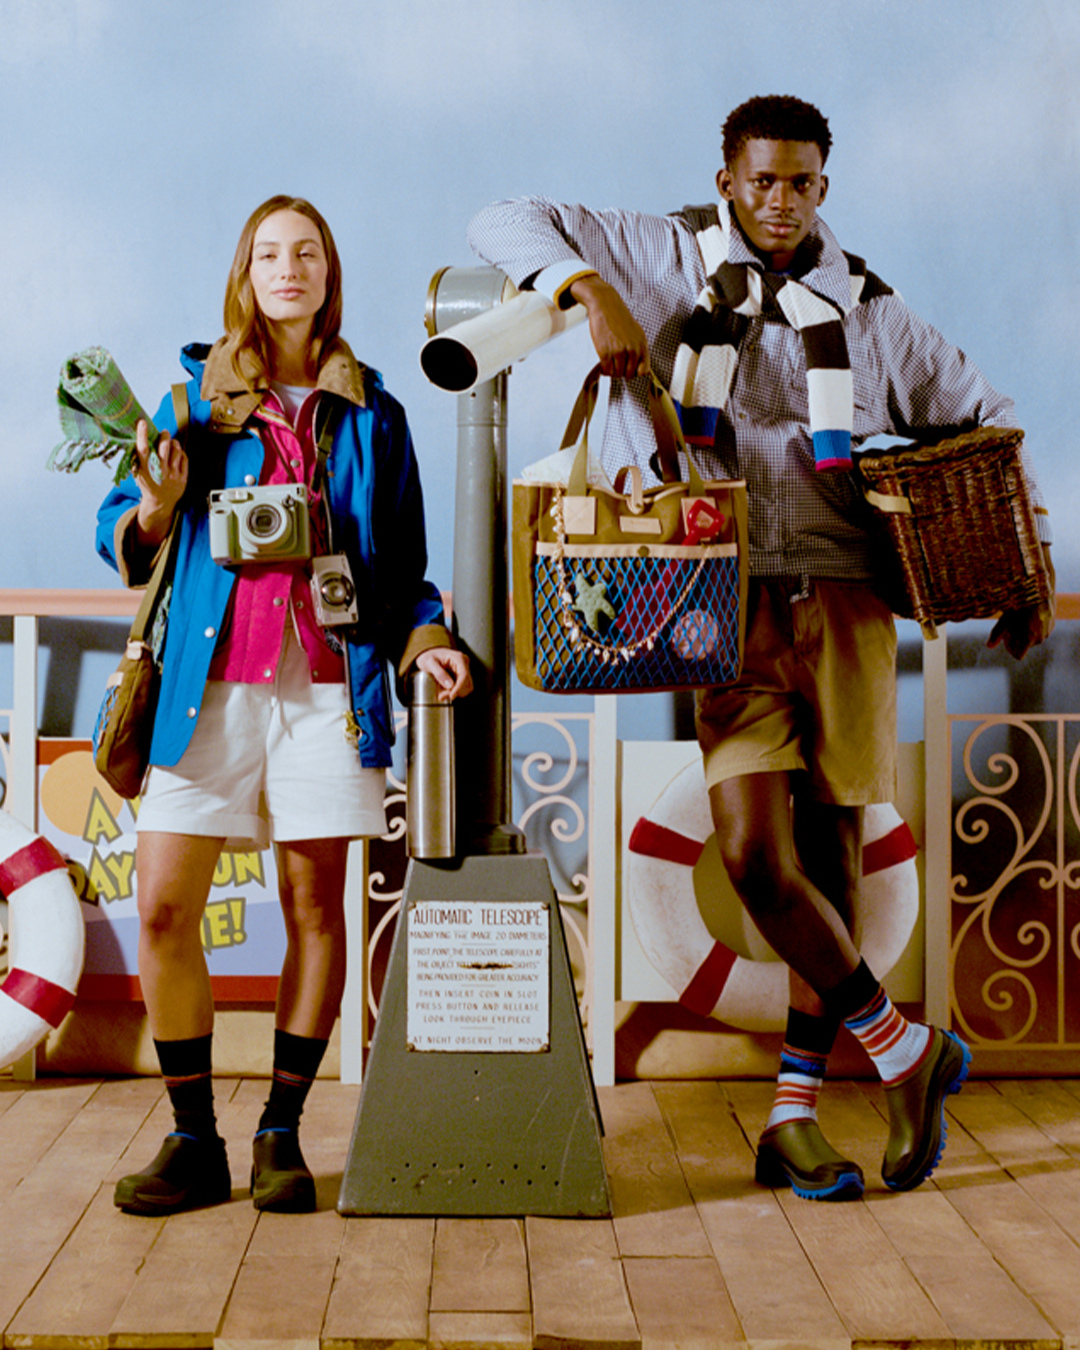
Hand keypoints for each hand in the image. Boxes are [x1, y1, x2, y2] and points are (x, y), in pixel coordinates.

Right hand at [134, 419, 187, 546]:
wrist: (159, 503)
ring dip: (174, 443)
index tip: (142, 423)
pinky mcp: (182, 478)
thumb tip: (137, 439)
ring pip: (176, 452)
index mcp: (146, 470)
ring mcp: (172, 475)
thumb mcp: (139, 473)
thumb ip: (138, 459)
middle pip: (164, 448)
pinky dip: (181, 453)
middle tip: (164, 432)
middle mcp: (160, 472)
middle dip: (165, 436)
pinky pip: (184, 459)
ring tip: (171, 441)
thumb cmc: (148, 484)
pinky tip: (178, 452)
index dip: (142, 435)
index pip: (143, 450)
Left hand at [415, 647, 472, 701]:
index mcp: (458, 658)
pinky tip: (446, 691)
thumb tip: (450, 685)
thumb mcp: (429, 663)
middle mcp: (464, 663)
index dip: (459, 688)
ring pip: (466, 687)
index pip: (464, 675)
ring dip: (456, 693)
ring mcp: (464, 669)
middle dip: (455, 691)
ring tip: (443, 693)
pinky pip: (463, 687)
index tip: (451, 696)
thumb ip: (439, 673)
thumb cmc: (428, 656)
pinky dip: (456, 692)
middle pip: (466, 683)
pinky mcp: (462, 675)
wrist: (428, 654)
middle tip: (442, 695)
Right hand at [569, 274, 649, 379]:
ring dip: (612, 371)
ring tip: (610, 362)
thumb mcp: (637, 332)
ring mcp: (619, 351)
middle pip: (629, 375)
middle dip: (622, 372)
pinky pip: (606, 370)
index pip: (644, 371)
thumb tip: (643, 370)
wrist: (605, 305)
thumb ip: (641, 350)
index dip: (636, 372)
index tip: (629, 368)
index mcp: (642, 345)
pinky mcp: (605, 352)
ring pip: (617, 374)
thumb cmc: (620, 319)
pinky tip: (603, 363)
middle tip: (617, 364)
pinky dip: (604, 370)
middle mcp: (632, 349)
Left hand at [988, 546, 1055, 658]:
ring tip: (1019, 620)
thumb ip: (997, 634)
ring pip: (1031, 640)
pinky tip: (1028, 617)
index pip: (1018, 655)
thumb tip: (988, 646)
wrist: (1039, 589)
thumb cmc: (1019, 604)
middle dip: (1015, 639)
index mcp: (1028, 638)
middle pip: (1023, 647)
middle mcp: (1040, 638)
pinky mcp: (1051, 627)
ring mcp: (1047, 633)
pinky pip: (1039, 634)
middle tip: (1010, 625)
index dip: (1009, 648)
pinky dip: (1032, 629)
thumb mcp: (1005, 619)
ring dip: (1024, 634)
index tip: (1005, 637)